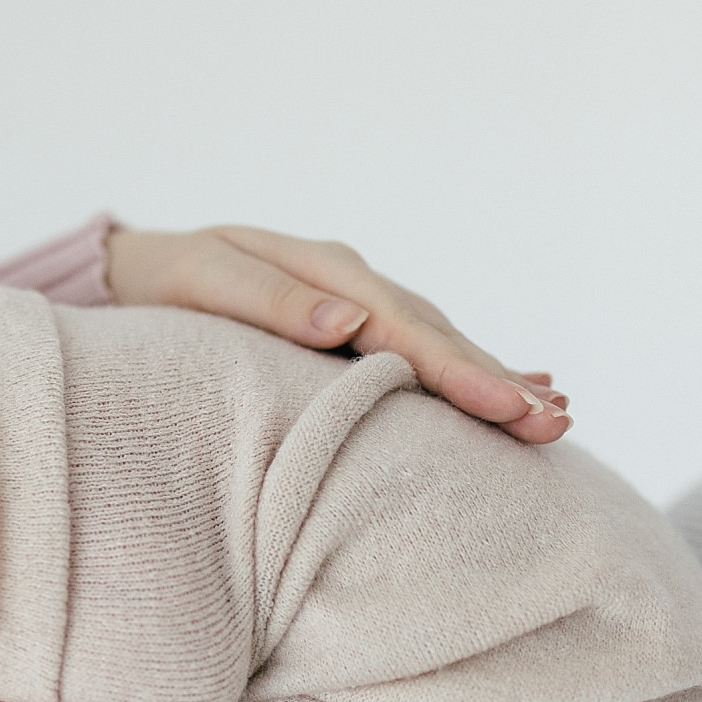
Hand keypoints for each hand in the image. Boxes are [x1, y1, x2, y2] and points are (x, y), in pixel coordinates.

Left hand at [105, 226, 569, 443]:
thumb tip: (347, 320)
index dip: (457, 371)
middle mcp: (357, 287)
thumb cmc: (169, 283)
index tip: (505, 408)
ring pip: (442, 348)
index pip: (405, 329)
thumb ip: (272, 301)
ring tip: (555, 419)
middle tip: (555, 428)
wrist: (146, 273)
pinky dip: (475, 371)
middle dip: (498, 384)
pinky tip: (523, 389)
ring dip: (498, 382)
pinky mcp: (359, 332)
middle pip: (439, 340)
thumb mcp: (205, 280)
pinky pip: (426, 353)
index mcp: (328, 273)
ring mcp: (363, 307)